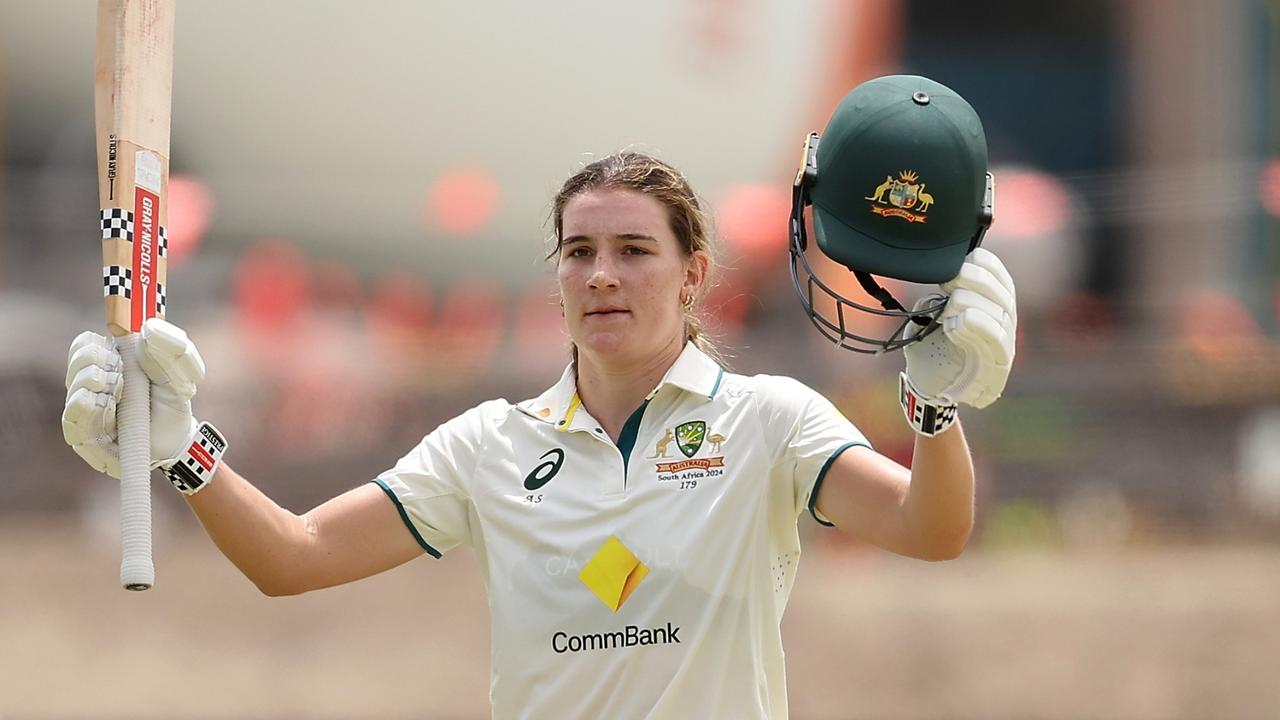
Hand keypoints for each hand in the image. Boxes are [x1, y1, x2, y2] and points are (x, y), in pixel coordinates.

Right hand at [63, 318, 204, 478]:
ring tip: (118, 394)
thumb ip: (171, 347)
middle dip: (99, 363)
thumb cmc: (173, 401)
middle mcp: (89, 385)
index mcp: (108, 363)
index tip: (118, 352)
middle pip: (77, 362)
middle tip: (122, 376)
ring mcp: (85, 411)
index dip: (97, 344)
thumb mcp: (181, 371)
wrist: (177, 439)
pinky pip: (73, 420)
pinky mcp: (83, 439)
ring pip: (75, 389)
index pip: (83, 344)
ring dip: (97, 386)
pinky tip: (107, 407)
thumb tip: (148, 327)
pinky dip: (90, 409)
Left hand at [903, 248, 1016, 408]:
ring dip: (971, 303)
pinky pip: (996, 339)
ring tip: (949, 307)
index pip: (1002, 277)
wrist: (928, 388)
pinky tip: (956, 323)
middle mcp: (1006, 323)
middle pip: (1003, 292)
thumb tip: (936, 274)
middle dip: (975, 280)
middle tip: (949, 281)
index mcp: (994, 306)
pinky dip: (975, 325)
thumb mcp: (931, 315)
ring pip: (1000, 313)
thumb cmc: (932, 349)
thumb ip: (937, 296)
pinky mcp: (998, 366)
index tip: (963, 259)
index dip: (986, 264)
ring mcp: (1005, 345)